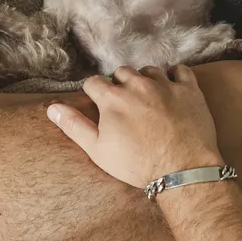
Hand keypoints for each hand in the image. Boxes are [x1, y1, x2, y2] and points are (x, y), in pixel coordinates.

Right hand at [47, 65, 224, 188]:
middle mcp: (137, 84)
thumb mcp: (98, 150)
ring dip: (145, 80)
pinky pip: (180, 70)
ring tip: (147, 98)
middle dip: (120, 85)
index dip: (94, 93)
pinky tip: (172, 88)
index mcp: (112, 98)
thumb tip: (52, 108)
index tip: (99, 104)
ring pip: (149, 70)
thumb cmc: (137, 164)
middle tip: (125, 105)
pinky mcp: (189, 89)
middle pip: (121, 72)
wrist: (182, 169)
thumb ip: (74, 126)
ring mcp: (165, 84)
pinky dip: (174, 76)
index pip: (94, 82)